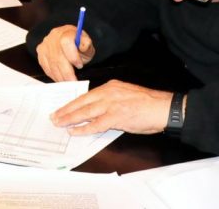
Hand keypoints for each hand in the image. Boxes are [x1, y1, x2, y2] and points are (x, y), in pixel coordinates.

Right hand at [36, 25, 94, 81]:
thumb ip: (87, 45)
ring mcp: (45, 44)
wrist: (68, 41)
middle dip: (67, 72)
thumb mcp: (87, 44)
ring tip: (69, 83)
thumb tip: (84, 46)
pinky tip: (61, 79)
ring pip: (51, 64)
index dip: (72, 56)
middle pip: (58, 56)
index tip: (80, 65)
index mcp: (66, 32)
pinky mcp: (40, 52)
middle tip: (74, 82)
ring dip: (60, 76)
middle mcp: (53, 36)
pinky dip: (54, 75)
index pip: (66, 42)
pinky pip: (46, 66)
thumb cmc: (78, 44)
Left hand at [50, 80, 174, 135]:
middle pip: (82, 102)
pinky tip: (74, 131)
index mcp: (110, 86)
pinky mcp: (117, 117)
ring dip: (70, 118)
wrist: (164, 108)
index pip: (86, 95)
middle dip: (66, 110)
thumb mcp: (125, 94)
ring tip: (59, 123)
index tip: (61, 107)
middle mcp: (108, 93)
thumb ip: (110, 99)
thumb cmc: (147, 103)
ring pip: (85, 112)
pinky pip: (96, 124)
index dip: (72, 102)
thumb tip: (96, 109)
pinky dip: (84, 128)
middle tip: (53, 116)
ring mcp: (112, 104)